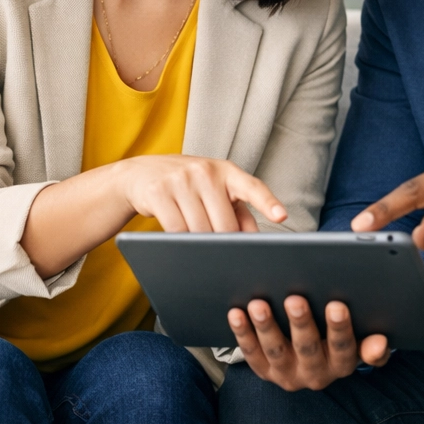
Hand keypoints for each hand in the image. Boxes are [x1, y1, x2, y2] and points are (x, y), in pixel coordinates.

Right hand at [23, 155, 285, 277]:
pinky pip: (177, 230)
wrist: (142, 173)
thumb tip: (254, 238)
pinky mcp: (159, 192)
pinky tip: (179, 239)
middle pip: (224, 223)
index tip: (282, 216)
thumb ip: (238, 210)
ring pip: (200, 230)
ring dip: (200, 244)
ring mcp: (181, 179)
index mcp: (226, 171)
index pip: (252, 187)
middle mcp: (205, 171)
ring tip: (197, 242)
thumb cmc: (188, 185)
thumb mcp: (215, 189)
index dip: (268, 203)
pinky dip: (181, 241)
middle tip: (221, 252)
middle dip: (224, 243)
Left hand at [228, 296, 389, 390]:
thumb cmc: (340, 340)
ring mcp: (287, 374)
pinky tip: (236, 313)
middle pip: (308, 348)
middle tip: (295, 299)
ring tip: (259, 304)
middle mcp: (315, 374)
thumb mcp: (361, 343)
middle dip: (301, 323)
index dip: (340, 329)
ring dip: (267, 327)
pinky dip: (243, 333)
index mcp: (342, 364)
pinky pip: (251, 353)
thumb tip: (380, 343)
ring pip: (275, 351)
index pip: (344, 348)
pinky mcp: (265, 372)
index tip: (337, 305)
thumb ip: (372, 345)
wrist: (315, 363)